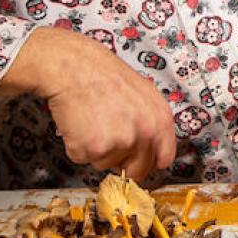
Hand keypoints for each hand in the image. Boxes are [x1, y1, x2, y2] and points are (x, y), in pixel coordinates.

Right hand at [0, 28, 177, 178]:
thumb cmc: (103, 75)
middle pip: (137, 170)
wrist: (73, 67)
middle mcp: (144, 134)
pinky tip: (79, 124)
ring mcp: (119, 143)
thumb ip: (152, 121)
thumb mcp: (144, 92)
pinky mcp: (93, 149)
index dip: (149, 162)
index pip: (164, 159)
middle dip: (122, 162)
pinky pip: (84, 159)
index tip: (139, 162)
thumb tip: (152, 145)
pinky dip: (77, 146)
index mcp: (160, 120)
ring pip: (107, 164)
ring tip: (92, 121)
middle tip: (108, 139)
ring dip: (97, 150)